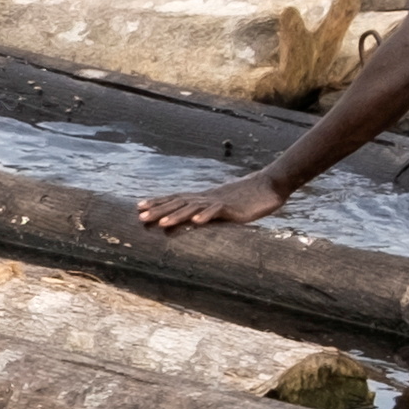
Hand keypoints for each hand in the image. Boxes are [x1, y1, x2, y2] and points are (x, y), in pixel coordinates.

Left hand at [140, 171, 291, 232]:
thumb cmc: (247, 197)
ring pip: (194, 208)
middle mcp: (207, 197)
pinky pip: (217, 212)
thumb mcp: (224, 206)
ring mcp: (219, 201)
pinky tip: (195, 223)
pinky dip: (206, 216)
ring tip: (161, 223)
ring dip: (177, 215)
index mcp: (203, 198)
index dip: (158, 202)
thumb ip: (209, 213)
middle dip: (159, 210)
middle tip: (140, 216)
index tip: (139, 207)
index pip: (176, 198)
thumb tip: (195, 222)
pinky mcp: (232, 208)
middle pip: (179, 202)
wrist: (270, 185)